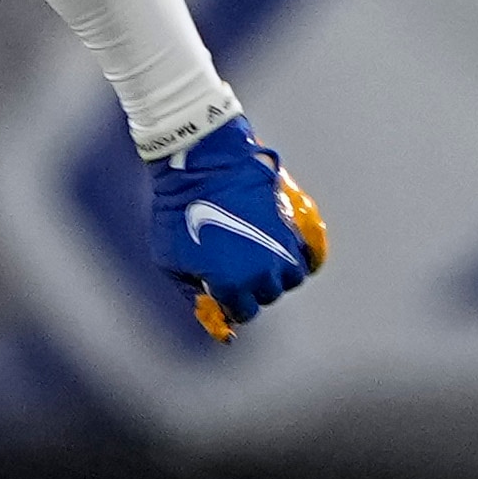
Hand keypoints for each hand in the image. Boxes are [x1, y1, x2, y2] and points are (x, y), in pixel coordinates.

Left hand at [149, 116, 327, 342]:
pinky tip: (280, 251)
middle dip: (252, 290)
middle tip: (236, 273)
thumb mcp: (170, 260)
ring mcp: (282, 247)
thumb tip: (206, 306)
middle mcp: (264, 271)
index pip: (243, 312)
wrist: (204, 166)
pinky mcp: (293, 225)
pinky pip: (306, 254)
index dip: (231, 305)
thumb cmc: (180, 212)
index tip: (223, 294)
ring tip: (257, 261)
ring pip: (290, 278)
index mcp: (234, 285)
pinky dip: (297, 257)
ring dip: (276, 275)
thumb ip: (190, 290)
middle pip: (267, 296)